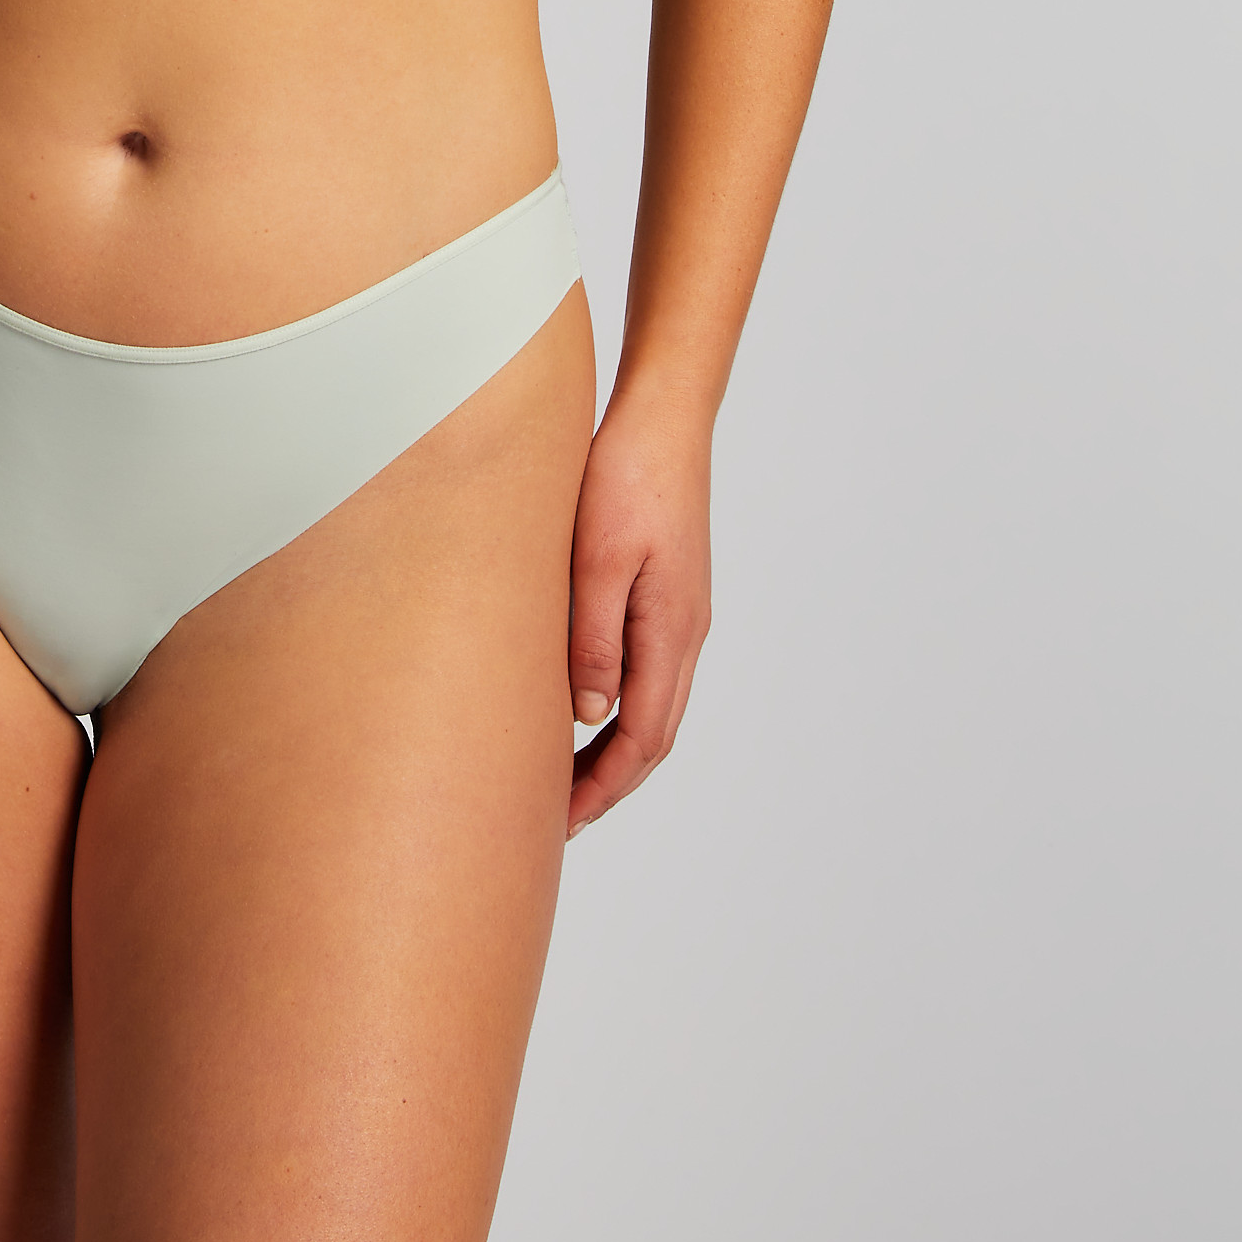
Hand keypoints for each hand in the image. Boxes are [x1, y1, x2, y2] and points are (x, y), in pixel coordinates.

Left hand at [565, 392, 713, 834]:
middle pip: (652, 733)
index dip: (604, 787)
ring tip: (562, 778)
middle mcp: (685, 632)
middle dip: (608, 782)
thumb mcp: (598, 559)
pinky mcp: (666, 592)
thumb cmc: (626, 476)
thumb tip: (587, 716)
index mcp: (672, 631)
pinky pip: (646, 670)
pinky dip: (616, 706)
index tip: (562, 824)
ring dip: (612, 748)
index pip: (643, 738)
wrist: (663, 417)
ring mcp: (679, 613)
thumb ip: (593, 638)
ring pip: (651, 705)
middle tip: (555, 820)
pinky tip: (581, 705)